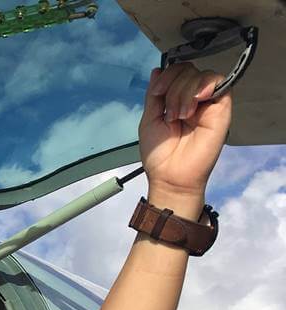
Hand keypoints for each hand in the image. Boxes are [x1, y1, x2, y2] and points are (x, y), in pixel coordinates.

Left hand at [139, 63, 231, 208]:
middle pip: (188, 70)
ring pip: (200, 75)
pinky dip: (202, 87)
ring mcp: (208, 103)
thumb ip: (154, 94)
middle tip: (169, 113)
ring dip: (184, 92)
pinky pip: (217, 82)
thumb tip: (157, 71)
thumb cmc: (160, 154)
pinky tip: (193, 105)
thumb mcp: (149, 119)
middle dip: (173, 87)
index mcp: (177, 100)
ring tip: (179, 117)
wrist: (170, 176)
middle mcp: (194, 99)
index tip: (156, 92)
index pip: (177, 72)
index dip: (166, 76)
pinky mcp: (222, 108)